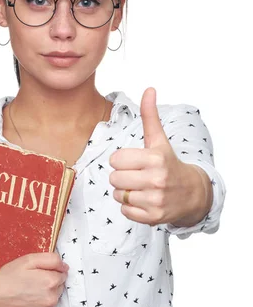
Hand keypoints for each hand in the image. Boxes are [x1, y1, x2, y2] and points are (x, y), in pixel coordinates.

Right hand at [0, 252, 68, 306]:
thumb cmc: (8, 277)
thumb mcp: (29, 260)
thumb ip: (52, 260)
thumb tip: (65, 267)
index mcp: (51, 281)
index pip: (62, 275)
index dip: (50, 272)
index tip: (38, 274)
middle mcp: (52, 299)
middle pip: (59, 288)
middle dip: (49, 285)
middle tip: (31, 283)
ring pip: (53, 301)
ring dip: (45, 297)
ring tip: (28, 294)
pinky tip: (28, 304)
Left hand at [108, 87, 197, 225]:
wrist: (192, 193)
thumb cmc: (168, 163)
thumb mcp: (159, 140)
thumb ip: (150, 116)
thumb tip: (149, 89)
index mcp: (155, 158)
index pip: (115, 160)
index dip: (121, 161)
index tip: (134, 162)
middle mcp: (156, 179)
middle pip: (114, 178)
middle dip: (122, 177)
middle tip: (137, 176)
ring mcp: (155, 200)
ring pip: (118, 195)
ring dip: (125, 193)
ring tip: (141, 188)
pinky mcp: (153, 217)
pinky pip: (125, 211)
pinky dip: (131, 208)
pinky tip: (144, 200)